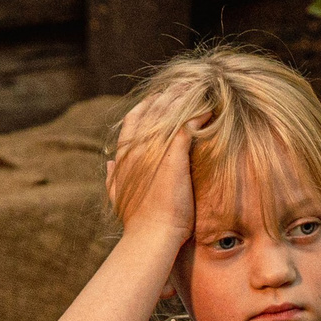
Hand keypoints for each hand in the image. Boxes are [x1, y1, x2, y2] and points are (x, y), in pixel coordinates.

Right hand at [107, 92, 206, 249]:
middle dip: (168, 95)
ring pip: (169, 113)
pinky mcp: (174, 156)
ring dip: (184, 99)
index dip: (146, 106)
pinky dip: (199, 115)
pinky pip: (188, 125)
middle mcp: (137, 147)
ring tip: (199, 90)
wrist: (150, 235)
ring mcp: (154, 150)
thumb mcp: (118, 195)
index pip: (133, 119)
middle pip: (152, 109)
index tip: (158, 99)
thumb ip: (113, 177)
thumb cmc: (137, 222)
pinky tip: (210, 110)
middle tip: (183, 85)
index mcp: (124, 155)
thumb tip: (110, 163)